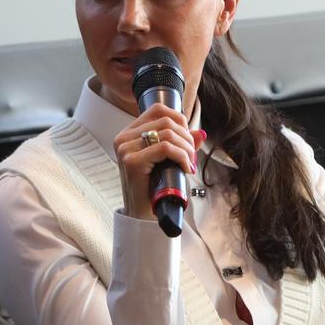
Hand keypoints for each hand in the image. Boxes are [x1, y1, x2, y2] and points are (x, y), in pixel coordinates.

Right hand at [113, 106, 202, 221]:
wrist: (142, 215)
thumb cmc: (154, 188)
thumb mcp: (169, 160)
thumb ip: (182, 145)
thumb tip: (200, 133)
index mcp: (128, 134)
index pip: (157, 109)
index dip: (179, 119)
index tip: (187, 139)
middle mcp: (123, 138)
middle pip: (165, 120)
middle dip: (186, 137)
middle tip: (192, 156)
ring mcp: (125, 149)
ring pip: (167, 133)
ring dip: (186, 148)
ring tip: (190, 163)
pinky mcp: (132, 162)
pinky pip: (166, 148)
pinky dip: (182, 157)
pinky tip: (186, 169)